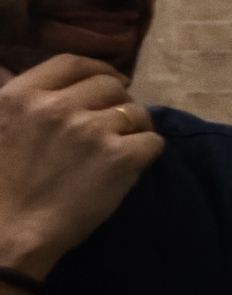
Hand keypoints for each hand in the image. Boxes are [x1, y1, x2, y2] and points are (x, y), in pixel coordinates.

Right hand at [0, 55, 160, 280]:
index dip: (99, 69)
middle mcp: (57, 106)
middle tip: (116, 122)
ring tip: (123, 145)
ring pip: (137, 112)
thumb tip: (22, 73)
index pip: (72, 63)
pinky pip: (153, 142)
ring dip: (135, 127)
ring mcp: (91, 130)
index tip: (111, 81)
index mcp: (21, 95)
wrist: (7, 231)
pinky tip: (133, 164)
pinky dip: (148, 151)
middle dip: (118, 101)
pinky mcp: (120, 158)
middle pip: (110, 85)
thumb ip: (16, 98)